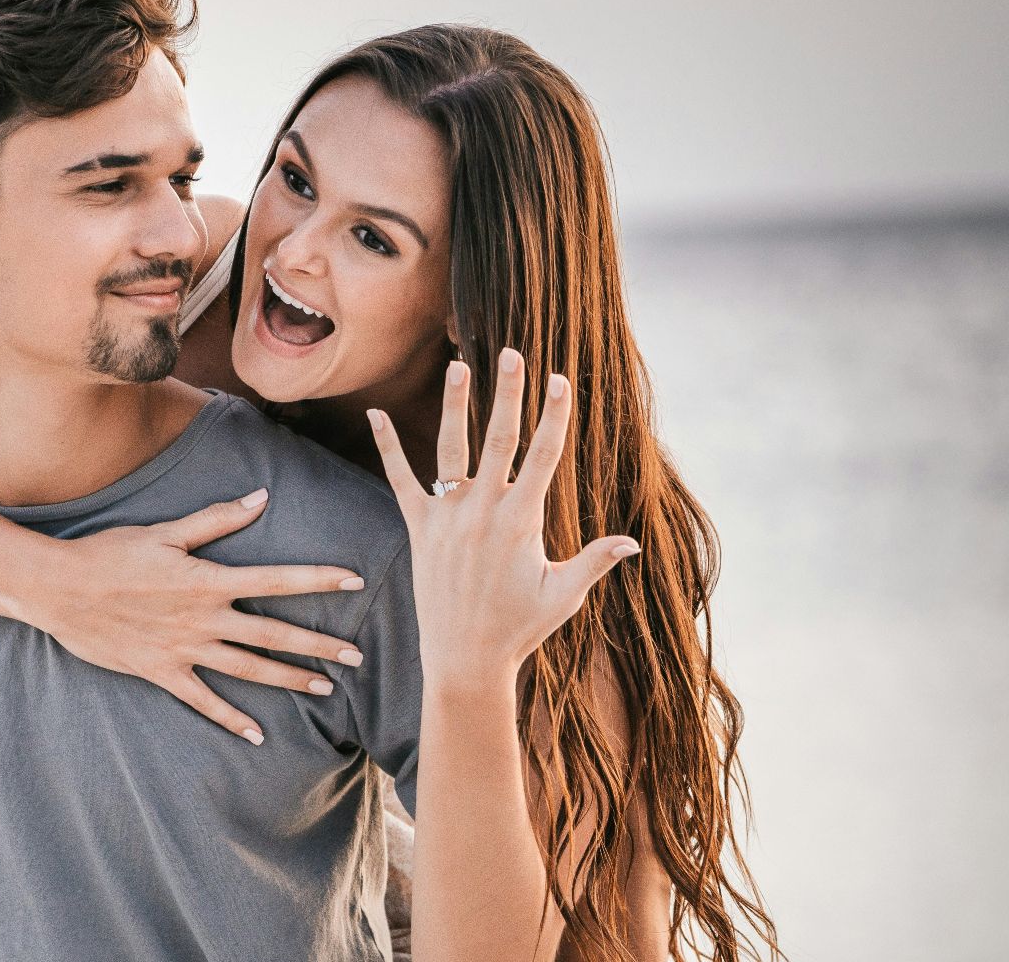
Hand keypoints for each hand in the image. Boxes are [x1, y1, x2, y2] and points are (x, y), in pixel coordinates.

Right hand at [15, 490, 368, 743]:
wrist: (60, 589)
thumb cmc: (110, 553)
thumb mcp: (164, 531)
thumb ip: (216, 519)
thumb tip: (261, 498)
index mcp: (208, 580)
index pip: (276, 579)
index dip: (318, 579)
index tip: (356, 580)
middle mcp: (204, 619)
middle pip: (274, 634)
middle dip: (319, 644)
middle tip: (358, 656)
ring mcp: (184, 650)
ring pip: (248, 669)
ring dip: (289, 678)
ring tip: (325, 687)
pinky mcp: (162, 672)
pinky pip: (203, 702)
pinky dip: (231, 719)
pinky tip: (258, 735)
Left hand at [367, 349, 639, 689]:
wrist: (465, 658)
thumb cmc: (520, 627)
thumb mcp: (564, 593)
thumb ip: (595, 560)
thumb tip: (634, 542)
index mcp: (522, 520)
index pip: (544, 455)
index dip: (554, 415)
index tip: (560, 379)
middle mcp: (483, 510)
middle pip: (499, 439)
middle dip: (508, 393)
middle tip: (512, 352)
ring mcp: (447, 517)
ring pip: (450, 450)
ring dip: (455, 405)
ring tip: (458, 366)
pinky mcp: (418, 527)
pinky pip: (399, 479)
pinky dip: (387, 445)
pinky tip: (376, 412)